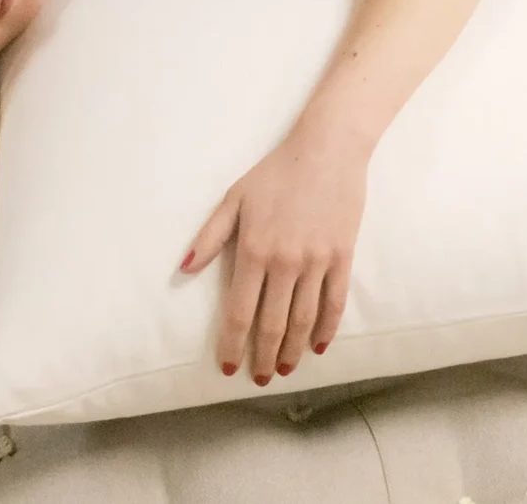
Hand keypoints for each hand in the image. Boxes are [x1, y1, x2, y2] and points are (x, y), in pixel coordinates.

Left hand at [179, 131, 367, 384]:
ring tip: (286, 369)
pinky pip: (335, 302)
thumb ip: (209, 237)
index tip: (227, 365)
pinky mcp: (343, 256)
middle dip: (264, 356)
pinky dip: (327, 328)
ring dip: (293, 349)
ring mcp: (318, 261)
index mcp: (254, 250)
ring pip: (304, 319)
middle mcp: (286, 262)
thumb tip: (183, 269)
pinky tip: (318, 346)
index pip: (239, 310)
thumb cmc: (275, 173)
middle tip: (259, 378)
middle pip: (273, 323)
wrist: (326, 150)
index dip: (232, 342)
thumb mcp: (233, 199)